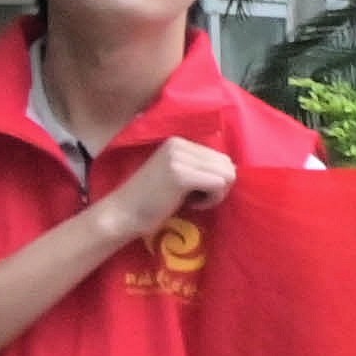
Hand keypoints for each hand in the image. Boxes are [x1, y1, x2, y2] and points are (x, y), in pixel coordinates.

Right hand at [104, 139, 238, 235]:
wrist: (122, 213)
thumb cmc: (152, 199)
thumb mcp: (177, 173)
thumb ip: (200, 166)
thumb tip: (233, 169)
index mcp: (179, 141)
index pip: (220, 157)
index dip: (214, 179)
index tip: (193, 190)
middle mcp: (179, 143)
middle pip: (227, 165)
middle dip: (218, 186)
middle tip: (195, 198)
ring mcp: (179, 158)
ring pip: (227, 174)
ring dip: (215, 194)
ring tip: (193, 200)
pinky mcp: (181, 174)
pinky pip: (219, 185)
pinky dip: (211, 200)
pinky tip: (191, 204)